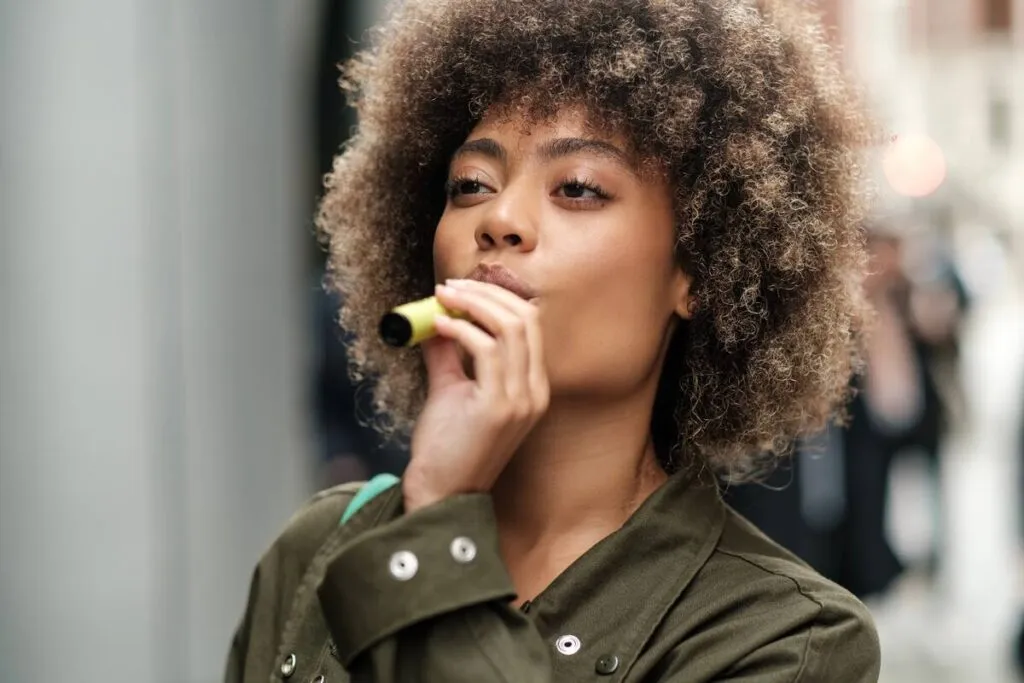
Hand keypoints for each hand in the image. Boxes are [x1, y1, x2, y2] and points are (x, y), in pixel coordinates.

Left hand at [403, 279, 548, 511]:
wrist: (439, 493)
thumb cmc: (446, 447)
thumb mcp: (450, 389)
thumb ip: (449, 353)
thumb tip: (437, 315)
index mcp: (532, 387)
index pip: (530, 324)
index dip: (496, 297)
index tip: (460, 289)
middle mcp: (535, 392)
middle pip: (526, 318)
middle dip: (486, 294)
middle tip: (449, 287)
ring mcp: (521, 401)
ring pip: (511, 328)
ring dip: (472, 305)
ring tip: (442, 300)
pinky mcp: (500, 408)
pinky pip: (488, 350)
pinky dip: (462, 330)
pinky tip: (439, 327)